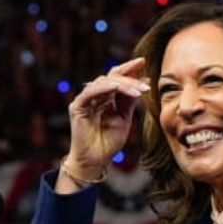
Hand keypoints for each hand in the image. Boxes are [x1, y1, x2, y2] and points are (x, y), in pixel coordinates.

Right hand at [65, 57, 149, 176]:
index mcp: (105, 98)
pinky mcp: (77, 107)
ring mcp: (85, 100)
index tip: (144, 63)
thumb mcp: (124, 118)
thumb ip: (129, 101)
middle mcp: (94, 96)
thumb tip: (143, 82)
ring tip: (141, 90)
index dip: (129, 69)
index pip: (117, 78)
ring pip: (104, 83)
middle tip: (145, 76)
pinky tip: (118, 87)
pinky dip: (105, 88)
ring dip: (124, 84)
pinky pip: (91, 92)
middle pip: (111, 77)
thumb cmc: (109, 142)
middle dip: (129, 73)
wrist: (95, 160)